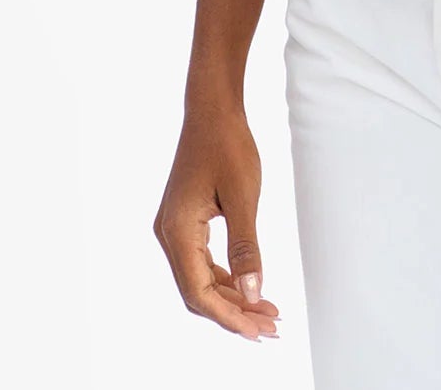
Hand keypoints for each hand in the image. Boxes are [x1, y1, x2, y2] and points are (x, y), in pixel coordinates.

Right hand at [154, 102, 279, 341]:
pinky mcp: (185, 221)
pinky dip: (226, 278)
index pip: (199, 292)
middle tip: (271, 327)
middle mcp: (169, 235)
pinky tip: (251, 286)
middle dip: (234, 312)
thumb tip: (254, 292)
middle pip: (198, 292)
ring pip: (200, 279)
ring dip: (233, 297)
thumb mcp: (243, 197)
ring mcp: (175, 229)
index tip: (258, 331)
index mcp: (177, 231)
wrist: (213, 108)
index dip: (229, 316)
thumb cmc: (228, 145)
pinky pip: (202, 262)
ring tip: (268, 312)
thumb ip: (247, 247)